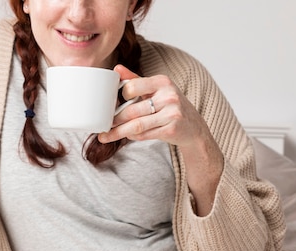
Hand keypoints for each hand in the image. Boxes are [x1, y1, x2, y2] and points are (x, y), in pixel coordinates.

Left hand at [99, 65, 223, 215]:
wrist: (194, 128)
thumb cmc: (171, 107)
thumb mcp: (157, 90)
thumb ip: (136, 80)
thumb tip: (116, 69)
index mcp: (162, 82)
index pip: (132, 87)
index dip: (119, 97)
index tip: (109, 105)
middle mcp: (168, 96)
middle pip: (132, 110)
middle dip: (114, 120)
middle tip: (102, 126)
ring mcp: (172, 113)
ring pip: (137, 125)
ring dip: (118, 132)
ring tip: (105, 136)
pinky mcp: (172, 130)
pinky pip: (145, 134)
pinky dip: (133, 136)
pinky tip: (126, 136)